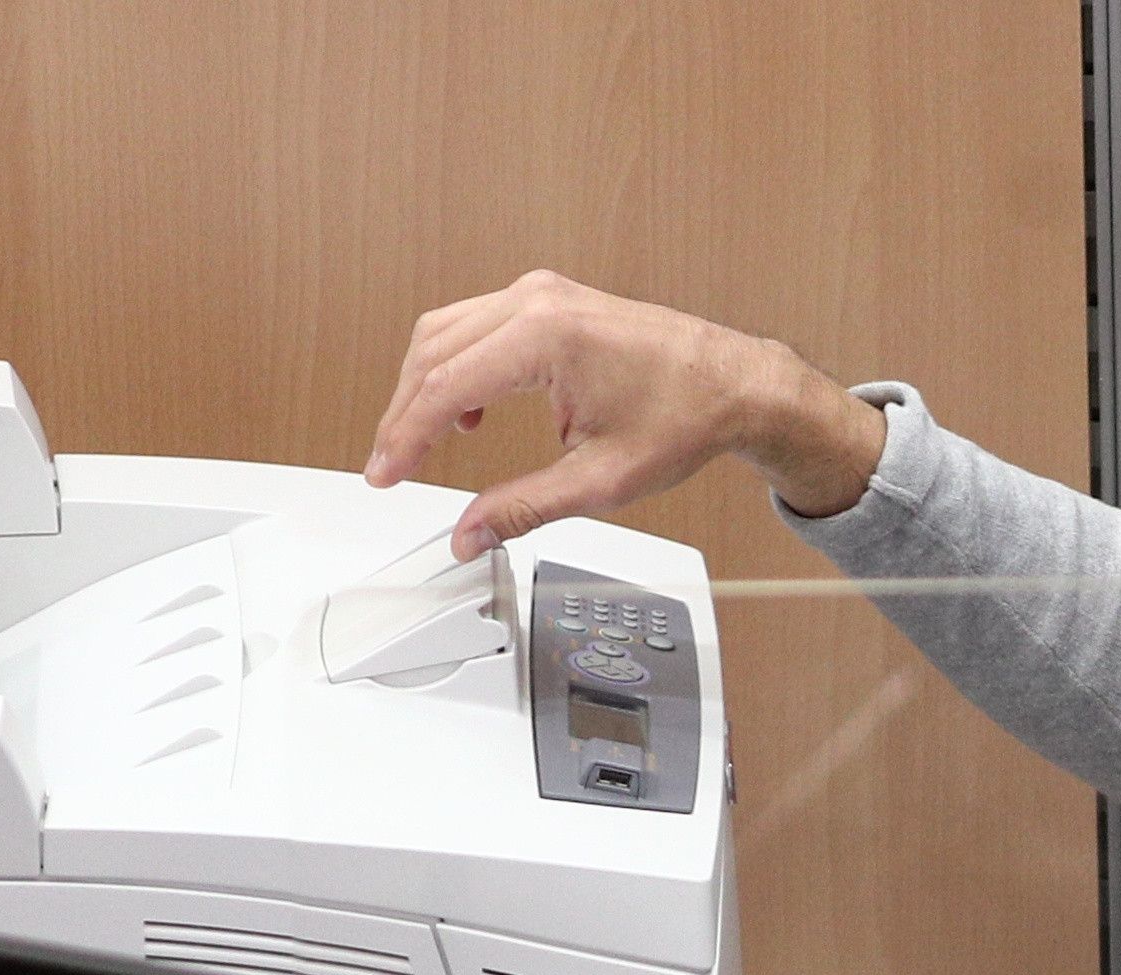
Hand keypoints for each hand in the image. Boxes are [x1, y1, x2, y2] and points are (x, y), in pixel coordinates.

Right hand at [362, 273, 890, 557]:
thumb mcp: (599, 481)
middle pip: (434, 352)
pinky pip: (477, 326)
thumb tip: (470, 534)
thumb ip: (523, 508)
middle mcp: (538, 301)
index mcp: (547, 337)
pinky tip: (470, 414)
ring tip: (422, 446)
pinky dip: (458, 366)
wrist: (735, 385)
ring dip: (427, 387)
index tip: (384, 474)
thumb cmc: (686, 418)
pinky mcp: (549, 299)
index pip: (446, 387)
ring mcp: (542, 293)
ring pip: (448, 332)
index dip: (405, 437)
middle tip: (392, 466)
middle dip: (405, 413)